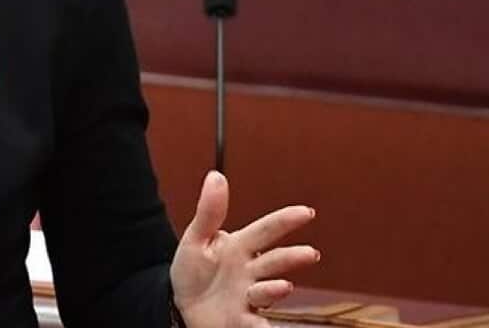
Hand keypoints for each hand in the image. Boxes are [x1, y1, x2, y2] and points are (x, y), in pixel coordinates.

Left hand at [170, 171, 320, 327]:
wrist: (179, 305)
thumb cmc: (193, 271)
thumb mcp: (196, 238)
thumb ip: (209, 211)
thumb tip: (216, 176)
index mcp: (239, 248)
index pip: (265, 230)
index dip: (285, 221)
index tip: (306, 212)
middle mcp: (249, 272)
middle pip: (273, 261)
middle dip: (290, 257)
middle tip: (309, 254)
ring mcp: (248, 297)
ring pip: (267, 292)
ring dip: (275, 289)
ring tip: (282, 286)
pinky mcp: (242, 320)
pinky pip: (256, 324)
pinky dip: (262, 327)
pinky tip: (263, 326)